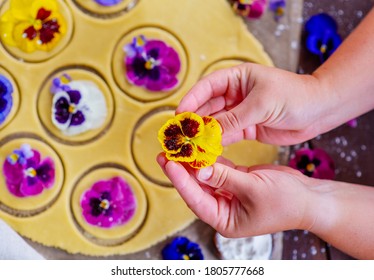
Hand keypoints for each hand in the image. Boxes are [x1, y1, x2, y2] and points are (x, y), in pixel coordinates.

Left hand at [157, 153, 319, 237]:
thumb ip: (225, 178)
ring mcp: (229, 195)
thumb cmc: (286, 201)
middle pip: (197, 188)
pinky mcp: (236, 182)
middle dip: (182, 170)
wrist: (309, 198)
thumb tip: (199, 170)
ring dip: (194, 162)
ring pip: (206, 177)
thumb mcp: (253, 189)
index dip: (180, 180)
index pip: (196, 199)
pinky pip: (219, 169)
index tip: (168, 163)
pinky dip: (211, 159)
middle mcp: (224, 209)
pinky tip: (200, 146)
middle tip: (166, 152)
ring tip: (179, 147)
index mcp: (225, 219)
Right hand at [177, 63, 324, 145]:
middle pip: (207, 106)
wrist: (319, 111)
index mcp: (236, 78)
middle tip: (180, 135)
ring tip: (190, 145)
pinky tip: (207, 150)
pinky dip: (217, 142)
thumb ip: (233, 119)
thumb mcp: (261, 105)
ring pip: (216, 123)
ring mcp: (240, 111)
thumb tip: (206, 133)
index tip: (179, 115)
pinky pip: (227, 134)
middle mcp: (234, 94)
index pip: (207, 87)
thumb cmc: (293, 96)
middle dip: (194, 120)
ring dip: (204, 134)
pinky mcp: (247, 127)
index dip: (191, 100)